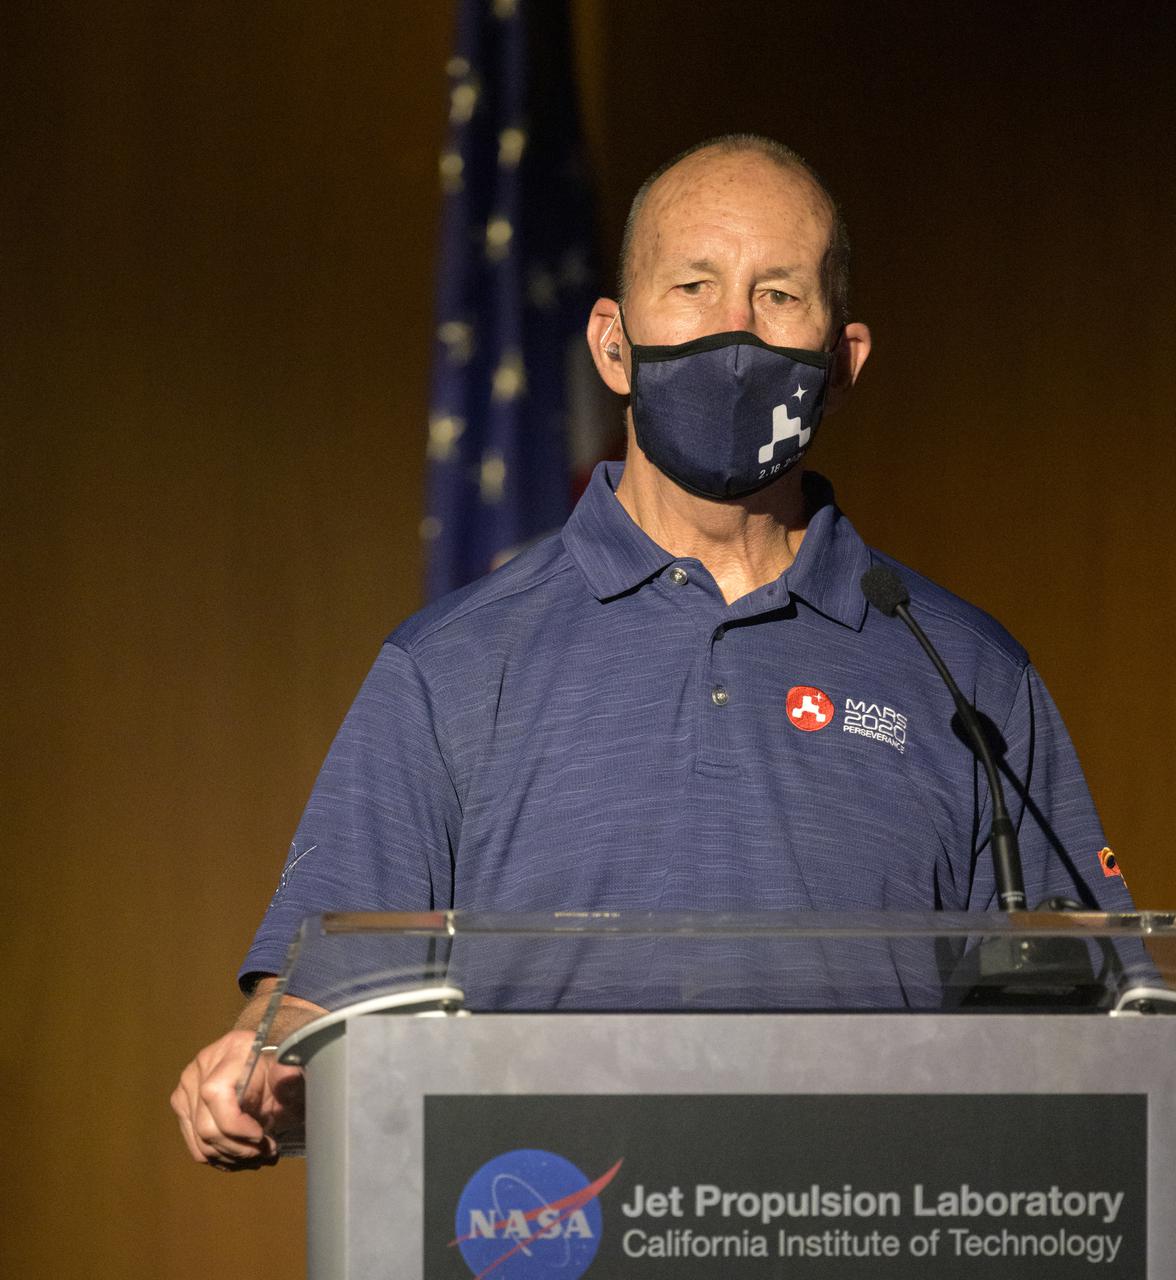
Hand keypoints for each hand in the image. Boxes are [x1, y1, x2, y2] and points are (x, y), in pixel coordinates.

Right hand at [171, 1028, 304, 1170]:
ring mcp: (187, 1087)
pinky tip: (242, 1155)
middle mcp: (202, 1065)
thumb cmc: (278, 1069)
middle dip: (239, 1147)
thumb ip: (289, 1076)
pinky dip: (221, 1157)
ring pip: (201, 1142)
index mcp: (231, 1049)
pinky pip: (196, 1146)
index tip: (260, 1136)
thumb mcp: (291, 1072)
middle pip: (206, 1126)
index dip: (235, 1125)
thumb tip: (288, 1073)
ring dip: (232, 1157)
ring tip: (258, 1155)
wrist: (264, 1066)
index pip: (215, 1094)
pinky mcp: (182, 1107)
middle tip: (266, 1151)